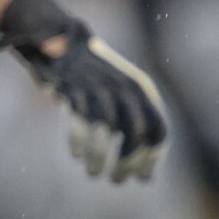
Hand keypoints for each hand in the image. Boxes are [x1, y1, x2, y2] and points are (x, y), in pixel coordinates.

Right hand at [0, 0, 167, 180]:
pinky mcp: (74, 88)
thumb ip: (133, 125)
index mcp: (141, 89)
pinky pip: (80, 121)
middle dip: (128, 162)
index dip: (152, 157)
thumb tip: (147, 173)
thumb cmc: (94, 76)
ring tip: (95, 174)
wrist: (61, 38)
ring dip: (101, 158)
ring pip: (106, 131)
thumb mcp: (120, 95)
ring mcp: (98, 85)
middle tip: (118, 180)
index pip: (158, 128)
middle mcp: (124, 86)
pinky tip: (79, 157)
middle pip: (136, 133)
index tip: (143, 178)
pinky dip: (80, 142)